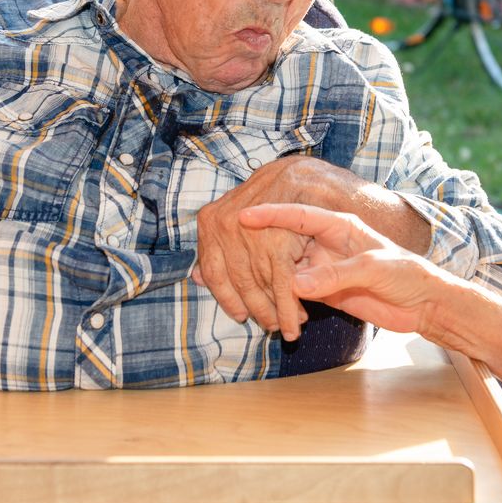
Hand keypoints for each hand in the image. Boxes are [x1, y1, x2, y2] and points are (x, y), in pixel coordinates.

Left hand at [194, 156, 333, 339]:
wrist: (305, 176)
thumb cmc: (272, 196)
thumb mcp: (238, 214)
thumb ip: (218, 246)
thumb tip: (196, 278)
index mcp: (210, 221)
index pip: (213, 272)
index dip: (227, 299)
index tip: (241, 315)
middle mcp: (224, 228)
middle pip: (239, 283)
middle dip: (257, 309)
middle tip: (270, 325)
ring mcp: (249, 237)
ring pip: (260, 287)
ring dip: (275, 312)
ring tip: (287, 326)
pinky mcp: (276, 246)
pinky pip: (281, 286)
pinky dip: (290, 307)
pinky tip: (298, 318)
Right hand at [238, 202, 451, 335]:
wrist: (424, 305)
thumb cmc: (407, 275)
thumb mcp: (373, 270)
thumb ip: (335, 275)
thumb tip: (295, 285)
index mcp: (339, 225)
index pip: (298, 215)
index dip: (270, 215)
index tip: (243, 216)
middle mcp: (325, 243)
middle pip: (282, 242)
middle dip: (258, 250)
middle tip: (234, 260)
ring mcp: (321, 267)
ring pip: (282, 270)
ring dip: (264, 280)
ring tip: (240, 288)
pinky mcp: (322, 291)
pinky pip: (290, 292)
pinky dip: (274, 298)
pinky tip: (258, 304)